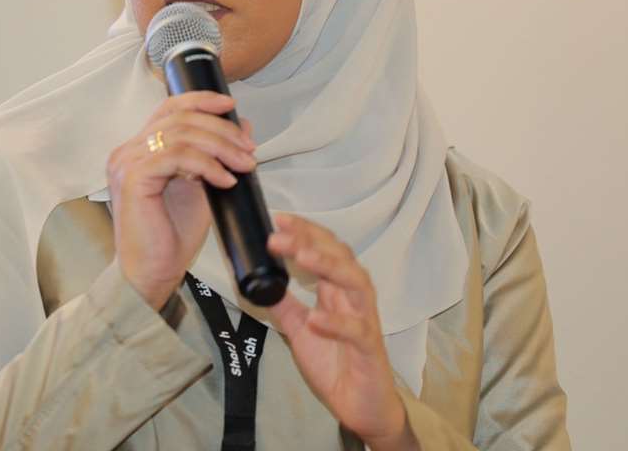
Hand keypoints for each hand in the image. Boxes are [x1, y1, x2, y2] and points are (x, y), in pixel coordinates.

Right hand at [105, 91, 255, 309]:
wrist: (153, 273)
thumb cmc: (172, 236)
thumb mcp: (202, 186)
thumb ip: (216, 156)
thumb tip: (242, 127)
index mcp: (139, 149)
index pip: (169, 108)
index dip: (201, 100)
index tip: (231, 106)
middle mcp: (128, 151)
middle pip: (179, 117)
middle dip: (221, 129)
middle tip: (248, 149)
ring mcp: (127, 162)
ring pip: (181, 134)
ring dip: (220, 146)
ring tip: (244, 165)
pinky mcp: (133, 178)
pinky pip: (177, 156)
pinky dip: (207, 165)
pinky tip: (225, 180)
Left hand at [266, 214, 419, 450]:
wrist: (361, 408)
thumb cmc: (336, 364)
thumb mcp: (299, 330)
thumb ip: (283, 305)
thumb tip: (258, 282)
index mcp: (337, 291)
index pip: (324, 249)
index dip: (304, 232)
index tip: (278, 219)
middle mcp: (354, 299)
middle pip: (339, 257)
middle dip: (310, 240)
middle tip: (280, 233)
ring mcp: (364, 321)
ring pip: (356, 282)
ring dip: (328, 266)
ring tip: (302, 256)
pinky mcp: (370, 348)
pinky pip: (357, 330)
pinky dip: (337, 321)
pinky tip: (316, 318)